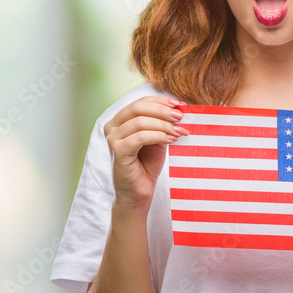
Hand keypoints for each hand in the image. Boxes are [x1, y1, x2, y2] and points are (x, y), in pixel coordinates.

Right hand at [103, 96, 188, 213]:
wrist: (138, 192)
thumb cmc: (146, 165)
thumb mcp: (158, 139)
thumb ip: (163, 123)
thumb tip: (180, 106)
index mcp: (120, 120)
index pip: (140, 102)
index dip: (159, 101)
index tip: (178, 105)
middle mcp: (112, 126)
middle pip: (138, 108)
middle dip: (162, 110)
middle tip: (180, 117)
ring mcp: (113, 138)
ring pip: (140, 122)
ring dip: (163, 125)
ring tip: (179, 131)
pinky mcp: (118, 151)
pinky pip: (140, 137)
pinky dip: (158, 136)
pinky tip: (171, 140)